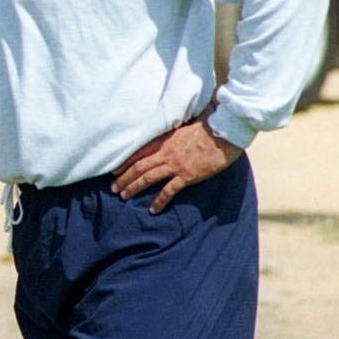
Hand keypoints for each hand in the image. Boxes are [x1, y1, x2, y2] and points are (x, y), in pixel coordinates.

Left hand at [111, 118, 240, 213]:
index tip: (114, 170)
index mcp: (165, 140)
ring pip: (148, 178)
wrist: (225, 132)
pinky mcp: (187, 176)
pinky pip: (168, 191)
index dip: (124, 162)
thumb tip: (166, 138)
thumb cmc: (208, 128)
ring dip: (133, 188)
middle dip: (123, 178)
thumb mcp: (184, 128)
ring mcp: (175, 165)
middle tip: (113, 188)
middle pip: (138, 166)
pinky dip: (159, 201)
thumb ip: (171, 136)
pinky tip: (152, 209)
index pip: (138, 152)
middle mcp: (166, 153)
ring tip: (123, 196)